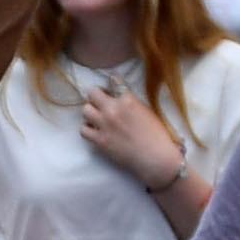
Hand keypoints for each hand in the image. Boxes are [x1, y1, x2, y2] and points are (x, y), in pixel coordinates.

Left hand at [68, 72, 184, 186]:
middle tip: (102, 102)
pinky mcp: (99, 140)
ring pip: (85, 109)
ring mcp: (104, 124)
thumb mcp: (146, 110)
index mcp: (128, 99)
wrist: (155, 158)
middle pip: (92, 92)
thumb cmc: (157, 135)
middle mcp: (112, 109)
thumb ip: (130, 102)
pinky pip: (83, 130)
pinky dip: (88, 129)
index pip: (114, 81)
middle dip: (97, 96)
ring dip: (92, 112)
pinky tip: (96, 131)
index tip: (113, 90)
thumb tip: (119, 98)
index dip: (113, 85)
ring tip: (98, 118)